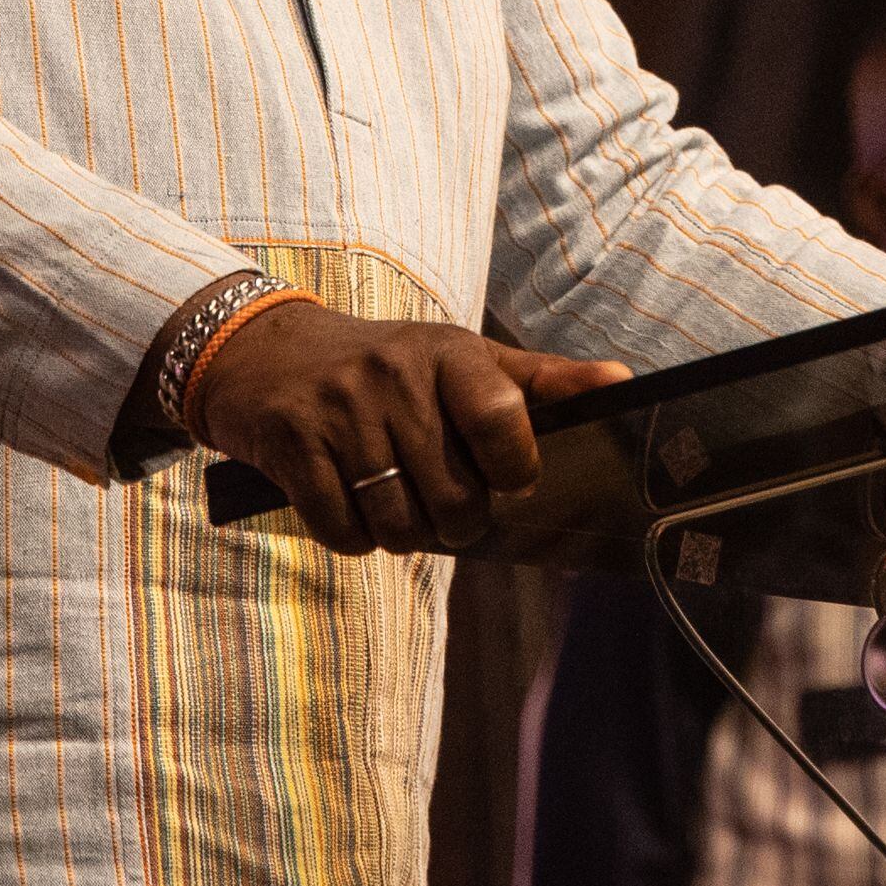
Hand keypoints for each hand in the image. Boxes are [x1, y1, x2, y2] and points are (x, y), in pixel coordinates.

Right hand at [184, 298, 628, 553]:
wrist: (261, 350)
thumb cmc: (386, 366)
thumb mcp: (463, 358)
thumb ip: (543, 380)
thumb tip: (624, 383)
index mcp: (448, 351)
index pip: (505, 422)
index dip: (515, 472)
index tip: (507, 479)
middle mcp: (393, 374)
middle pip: (454, 498)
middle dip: (455, 521)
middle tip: (440, 501)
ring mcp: (339, 410)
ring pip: (399, 525)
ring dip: (401, 534)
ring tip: (392, 500)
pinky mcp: (291, 445)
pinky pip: (343, 531)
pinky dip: (351, 535)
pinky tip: (347, 501)